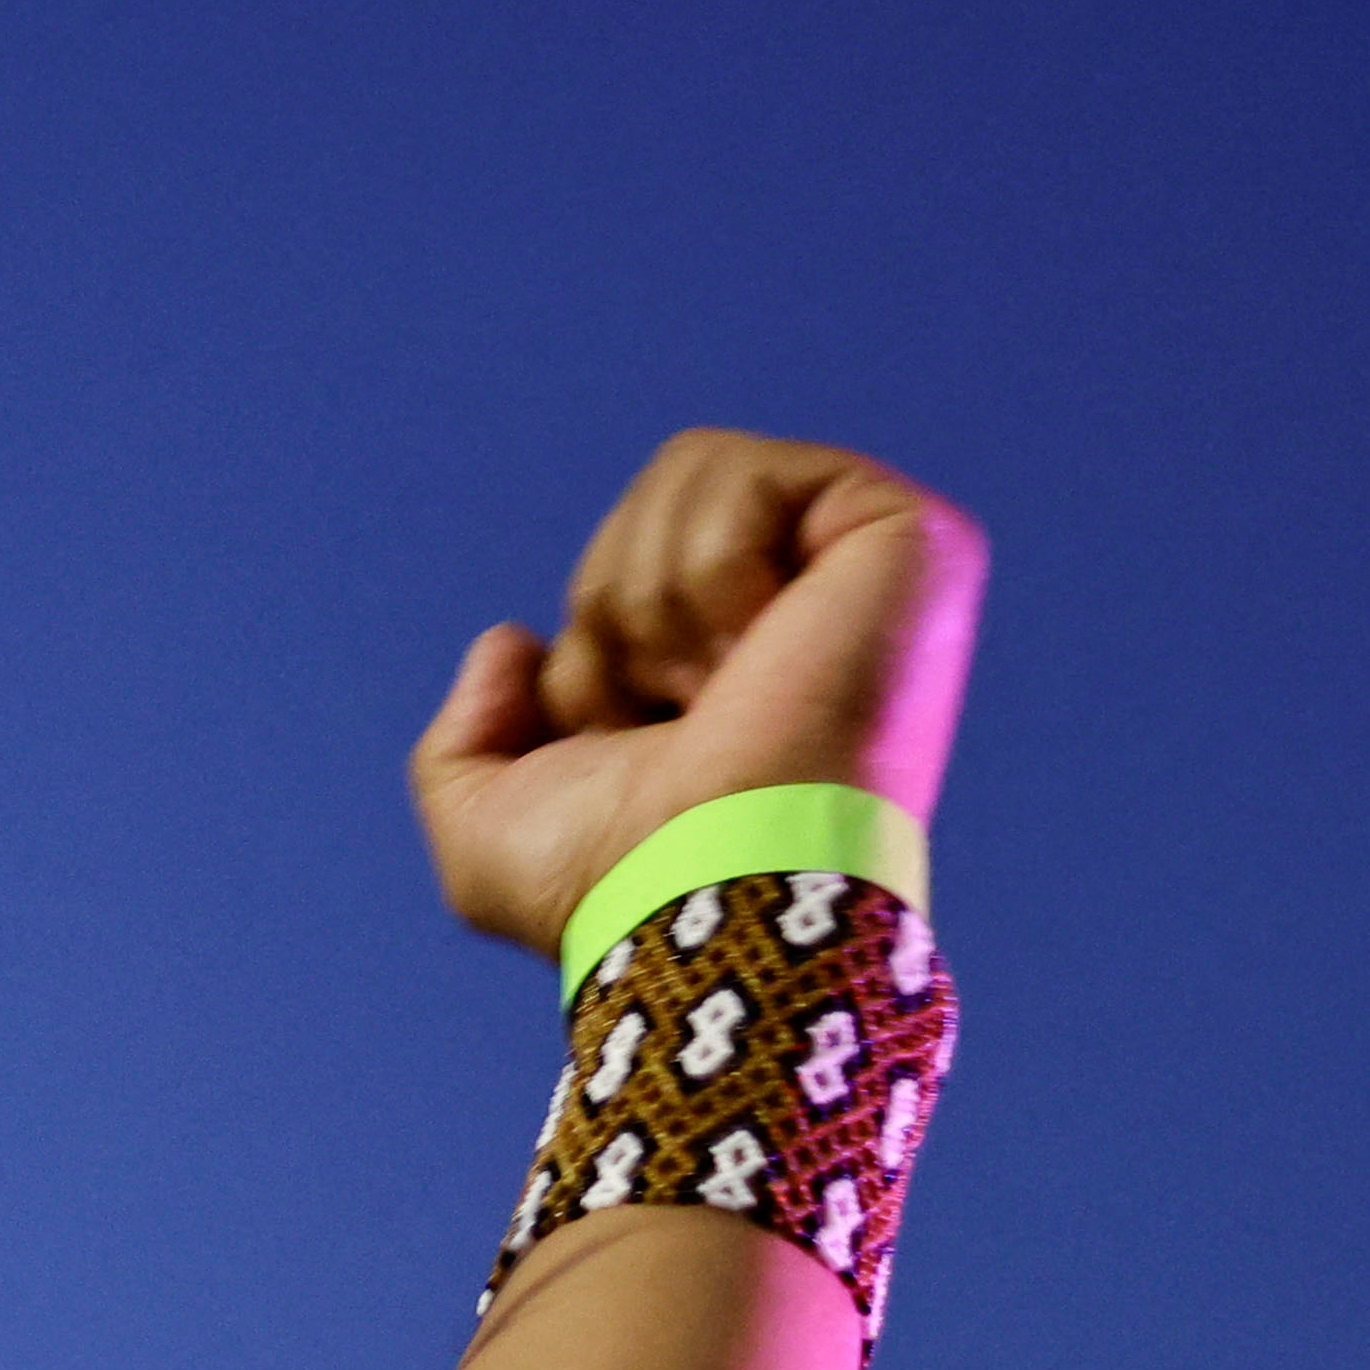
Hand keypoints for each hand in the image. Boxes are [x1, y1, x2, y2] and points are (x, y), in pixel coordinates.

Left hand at [410, 430, 987, 954]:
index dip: (582, 667)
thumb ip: (462, 744)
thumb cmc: (608, 885)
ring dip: (655, 601)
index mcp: (735, 678)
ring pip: (687, 475)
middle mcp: (812, 618)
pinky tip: (766, 653)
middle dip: (613, 620)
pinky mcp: (907, 536)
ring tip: (720, 691)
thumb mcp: (484, 835)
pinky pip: (743, 474)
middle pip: (646, 512)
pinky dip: (710, 572)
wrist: (704, 895)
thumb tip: (512, 639)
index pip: (615, 580)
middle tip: (673, 717)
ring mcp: (869, 573)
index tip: (623, 749)